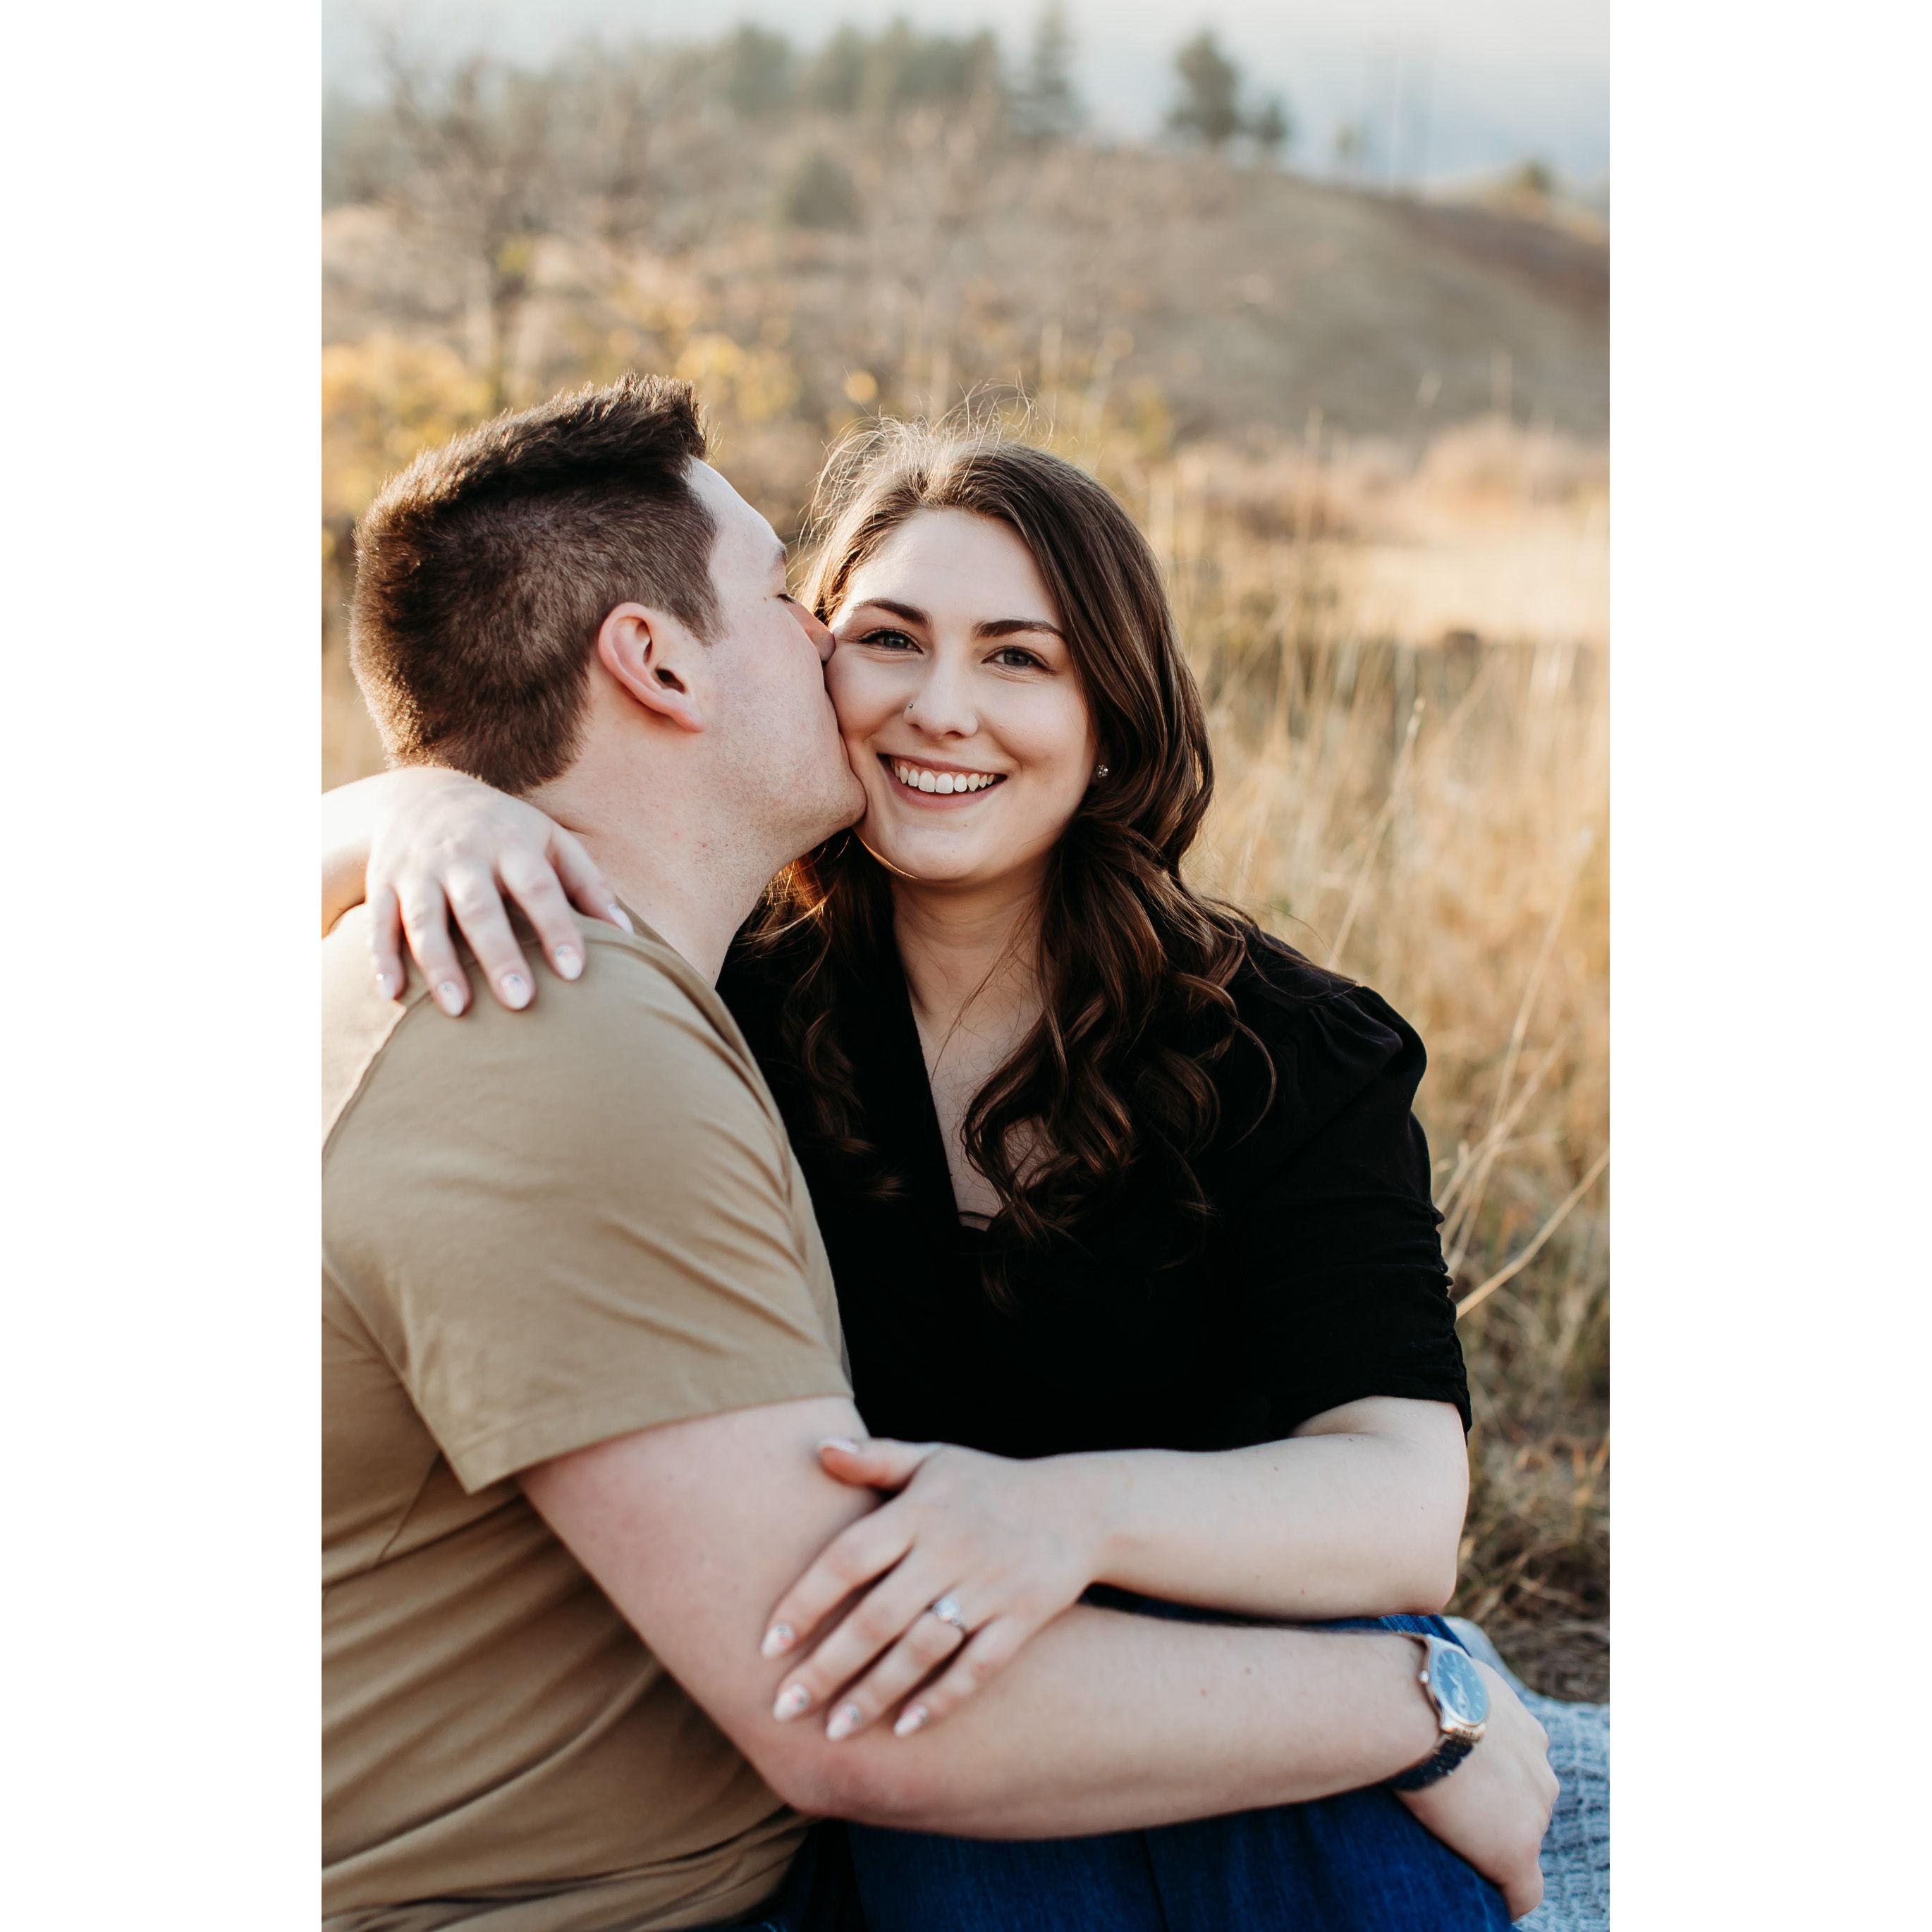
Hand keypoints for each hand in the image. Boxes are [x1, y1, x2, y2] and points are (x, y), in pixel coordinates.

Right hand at [364, 768, 626, 1014]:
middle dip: (499, 955)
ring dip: (439, 965)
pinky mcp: (382, 884)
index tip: (575, 972)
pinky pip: (377, 923)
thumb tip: (629, 935)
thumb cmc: (504, 831)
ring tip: (458, 1009)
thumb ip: (587, 885)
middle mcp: (462, 856)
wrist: (420, 795)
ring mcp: (418, 871)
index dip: (557, 927)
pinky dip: (381, 959)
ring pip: (425, 920)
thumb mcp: (549, 841)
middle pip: (480, 908)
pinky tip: (392, 996)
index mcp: (510, 844)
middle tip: (521, 1003)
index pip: (538, 887)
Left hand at [763, 1437, 1102, 1742]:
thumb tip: (816, 1448)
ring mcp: (988, 1587)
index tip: (767, 1644)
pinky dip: (941, 1699)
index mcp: (919, 1511)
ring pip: (921, 1650)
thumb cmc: (988, 1484)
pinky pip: (977, 1667)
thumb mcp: (934, 1460)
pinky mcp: (1022, 1619)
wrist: (1080, 1506)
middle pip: (877, 1616)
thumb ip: (876, 1459)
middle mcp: (949, 1549)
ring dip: (874, 1694)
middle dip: (827, 1666)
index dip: (806, 1600)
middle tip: (783, 1708)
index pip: (849, 1558)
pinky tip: (903, 1729)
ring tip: (833, 1732)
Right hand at [1397, 1659, 1556, 1921]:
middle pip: (1525, 1801)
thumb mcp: (1439, 1668)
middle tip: (1450, 1809)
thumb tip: (1408, 1667)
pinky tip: (1487, 1896)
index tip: (1457, 1779)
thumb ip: (1443, 1681)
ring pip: (1522, 1839)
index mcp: (1522, 1727)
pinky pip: (1523, 1892)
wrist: (1410, 1706)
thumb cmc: (1408, 1682)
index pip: (1516, 1764)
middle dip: (1496, 1807)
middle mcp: (1540, 1767)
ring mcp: (1533, 1811)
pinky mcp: (1516, 1850)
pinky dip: (1505, 1895)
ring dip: (1495, 1842)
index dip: (1487, 1776)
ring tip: (1453, 1842)